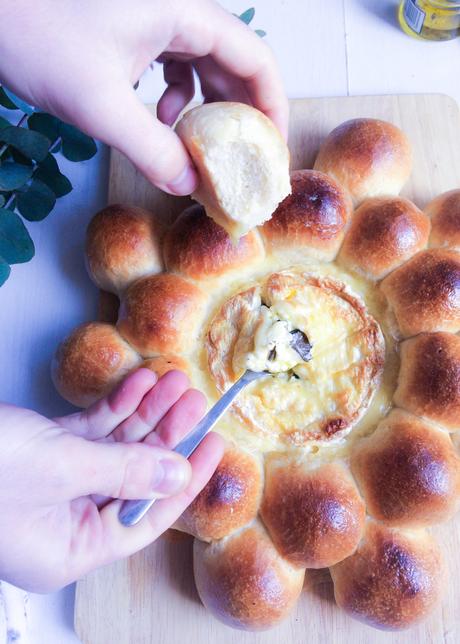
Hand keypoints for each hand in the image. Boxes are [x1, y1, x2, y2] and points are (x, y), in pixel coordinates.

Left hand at [0, 0, 287, 194]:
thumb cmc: (36, 38)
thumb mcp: (101, 106)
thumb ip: (151, 150)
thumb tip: (188, 186)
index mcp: (181, 11)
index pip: (253, 56)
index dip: (272, 105)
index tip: (272, 148)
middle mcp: (176, 9)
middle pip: (233, 62)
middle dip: (240, 115)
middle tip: (243, 160)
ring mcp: (154, 16)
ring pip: (204, 66)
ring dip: (207, 111)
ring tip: (198, 146)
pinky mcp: (135, 29)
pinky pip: (175, 66)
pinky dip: (176, 99)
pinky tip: (160, 120)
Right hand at [0, 368, 223, 591]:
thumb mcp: (61, 470)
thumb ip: (125, 473)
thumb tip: (178, 475)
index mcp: (70, 549)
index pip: (145, 519)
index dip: (184, 482)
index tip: (214, 447)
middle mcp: (65, 522)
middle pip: (134, 477)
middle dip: (166, 435)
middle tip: (196, 403)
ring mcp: (54, 485)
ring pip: (115, 449)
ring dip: (145, 414)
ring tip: (174, 383)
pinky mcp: (43, 454)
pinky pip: (90, 432)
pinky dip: (114, 407)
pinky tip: (139, 383)